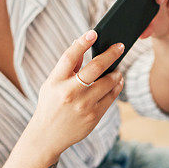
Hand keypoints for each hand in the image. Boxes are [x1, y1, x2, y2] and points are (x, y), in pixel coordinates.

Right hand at [27, 30, 124, 156]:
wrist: (47, 135)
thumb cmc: (50, 105)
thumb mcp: (51, 85)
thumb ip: (67, 68)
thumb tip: (80, 45)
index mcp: (55, 82)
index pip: (69, 57)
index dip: (82, 43)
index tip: (93, 33)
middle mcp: (69, 92)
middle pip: (95, 68)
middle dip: (111, 55)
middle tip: (120, 46)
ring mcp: (83, 105)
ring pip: (108, 83)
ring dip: (116, 74)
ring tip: (118, 70)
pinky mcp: (94, 116)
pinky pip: (111, 97)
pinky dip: (117, 87)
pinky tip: (118, 82)